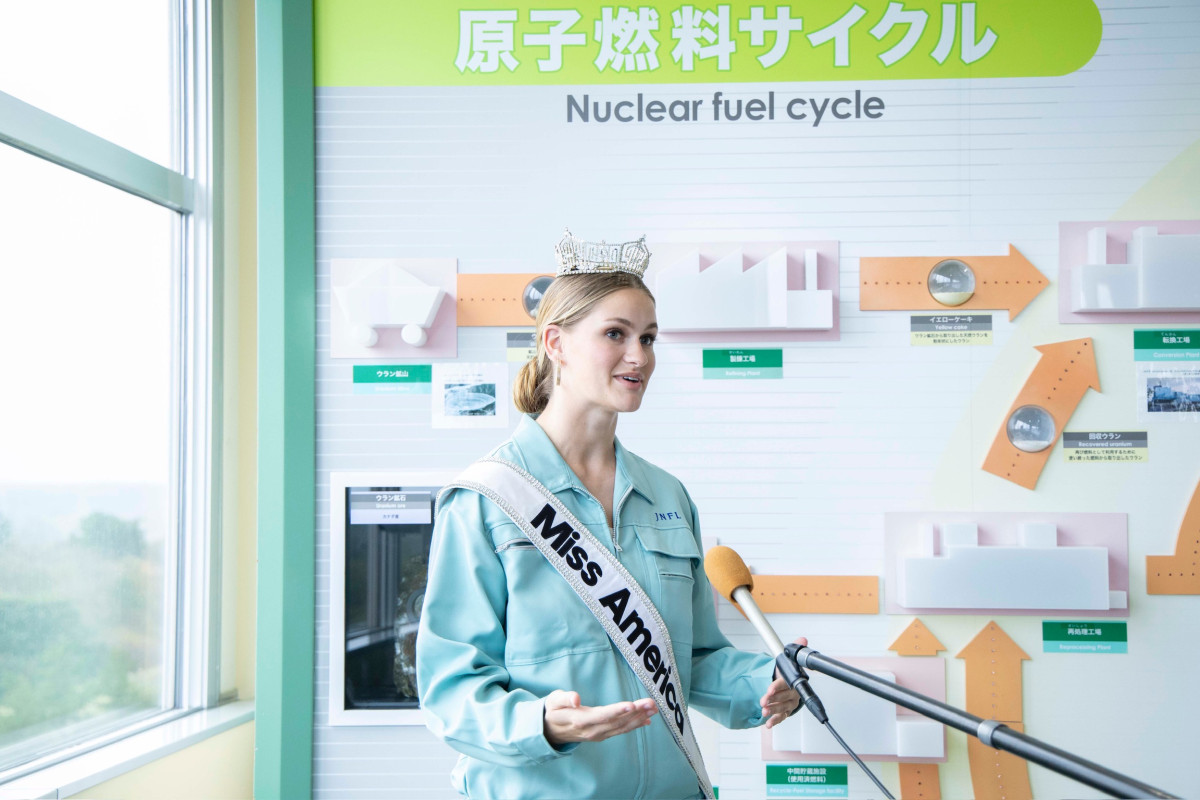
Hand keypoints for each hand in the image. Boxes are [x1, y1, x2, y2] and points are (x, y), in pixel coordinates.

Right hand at [543, 689, 657, 745]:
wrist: (549, 732)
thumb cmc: (552, 711)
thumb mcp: (553, 701)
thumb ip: (564, 698)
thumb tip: (575, 698)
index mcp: (579, 720)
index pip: (601, 716)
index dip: (617, 711)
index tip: (631, 705)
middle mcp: (591, 730)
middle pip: (616, 721)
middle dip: (635, 712)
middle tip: (651, 703)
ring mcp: (597, 734)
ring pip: (621, 727)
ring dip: (639, 718)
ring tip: (653, 709)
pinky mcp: (601, 735)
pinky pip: (620, 730)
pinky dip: (634, 725)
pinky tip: (646, 720)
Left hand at [761, 636, 806, 728]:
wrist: (787, 684)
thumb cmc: (786, 673)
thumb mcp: (787, 660)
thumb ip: (794, 649)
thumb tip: (802, 639)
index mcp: (793, 681)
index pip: (785, 684)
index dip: (777, 687)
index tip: (769, 689)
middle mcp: (793, 693)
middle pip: (783, 697)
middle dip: (772, 700)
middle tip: (763, 701)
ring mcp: (789, 703)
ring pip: (782, 708)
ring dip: (773, 710)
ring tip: (763, 712)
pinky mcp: (786, 711)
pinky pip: (782, 717)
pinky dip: (775, 721)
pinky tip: (768, 724)